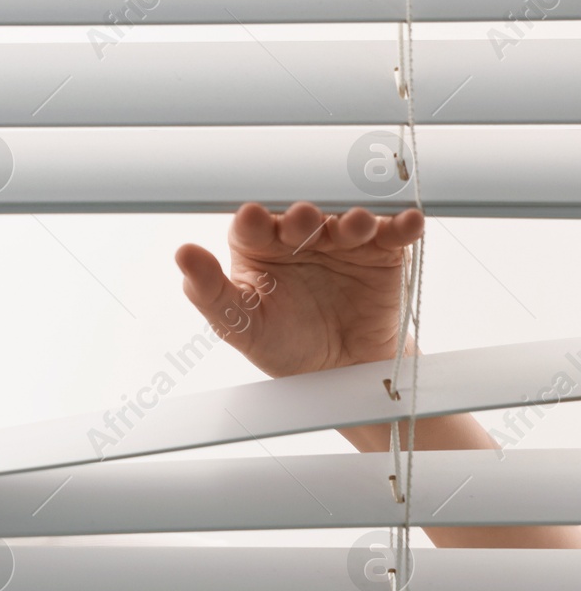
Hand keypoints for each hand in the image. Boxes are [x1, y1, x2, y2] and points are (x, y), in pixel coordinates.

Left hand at [174, 201, 425, 378]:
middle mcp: (300, 236)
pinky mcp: (382, 253)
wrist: (338, 373)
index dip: (254, 221)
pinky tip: (408, 223)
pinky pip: (394, 234)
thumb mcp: (238, 323)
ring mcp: (343, 242)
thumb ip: (209, 290)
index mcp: (259, 246)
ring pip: (349, 220)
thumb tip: (183, 253)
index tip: (253, 219)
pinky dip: (404, 225)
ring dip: (355, 219)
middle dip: (303, 216)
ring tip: (357, 225)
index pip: (252, 225)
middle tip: (304, 219)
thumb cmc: (280, 343)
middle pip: (302, 217)